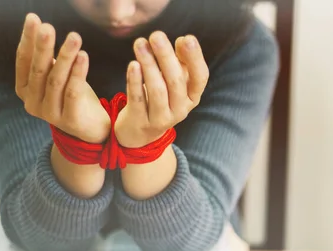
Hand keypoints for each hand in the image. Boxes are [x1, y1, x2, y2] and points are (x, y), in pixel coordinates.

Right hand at [15, 13, 109, 143]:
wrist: (91, 129)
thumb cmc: (72, 96)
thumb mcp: (55, 75)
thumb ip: (46, 58)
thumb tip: (39, 26)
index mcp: (24, 89)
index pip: (23, 60)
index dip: (28, 39)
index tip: (33, 18)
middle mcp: (32, 103)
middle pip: (38, 70)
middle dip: (42, 47)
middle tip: (48, 27)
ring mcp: (49, 114)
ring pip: (56, 80)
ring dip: (65, 57)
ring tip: (74, 37)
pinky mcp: (69, 120)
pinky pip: (73, 92)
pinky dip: (78, 73)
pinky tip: (83, 56)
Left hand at [114, 31, 209, 147]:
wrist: (139, 133)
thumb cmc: (159, 98)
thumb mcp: (173, 82)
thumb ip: (180, 62)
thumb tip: (183, 40)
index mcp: (192, 97)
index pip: (200, 77)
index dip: (195, 58)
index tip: (186, 38)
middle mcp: (180, 110)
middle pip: (176, 81)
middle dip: (165, 56)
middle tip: (156, 35)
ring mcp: (160, 119)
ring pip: (157, 90)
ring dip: (149, 64)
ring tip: (140, 44)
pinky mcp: (140, 122)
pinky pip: (138, 99)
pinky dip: (135, 81)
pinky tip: (133, 64)